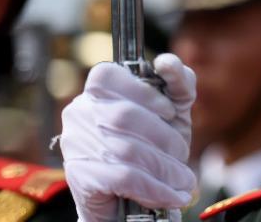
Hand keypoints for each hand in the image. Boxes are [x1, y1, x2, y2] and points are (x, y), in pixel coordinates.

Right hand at [61, 53, 196, 221]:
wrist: (132, 196)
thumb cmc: (155, 144)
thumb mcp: (173, 110)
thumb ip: (177, 82)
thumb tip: (166, 62)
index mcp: (100, 90)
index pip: (107, 75)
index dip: (142, 91)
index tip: (170, 110)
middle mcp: (81, 112)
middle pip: (124, 116)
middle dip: (164, 137)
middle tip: (182, 153)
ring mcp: (76, 143)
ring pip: (127, 150)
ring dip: (165, 168)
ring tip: (184, 181)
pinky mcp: (80, 175)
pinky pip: (124, 177)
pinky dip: (155, 188)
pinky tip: (172, 195)